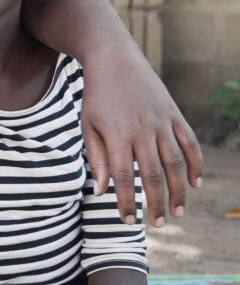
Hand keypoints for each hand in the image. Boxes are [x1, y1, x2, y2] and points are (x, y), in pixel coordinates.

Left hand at [80, 48, 203, 225]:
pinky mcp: (175, 114)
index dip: (126, 201)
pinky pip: (190, 143)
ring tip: (177, 212)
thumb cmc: (97, 97)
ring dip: (178, 191)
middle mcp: (143, 130)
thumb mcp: (88, 126)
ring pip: (176, 164)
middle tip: (158, 224)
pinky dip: (195, 164)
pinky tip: (195, 184)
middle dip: (156, 203)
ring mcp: (162, 122)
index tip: (127, 221)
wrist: (114, 60)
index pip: (123, 177)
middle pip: (153, 175)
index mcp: (117, 135)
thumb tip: (102, 192)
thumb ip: (97, 158)